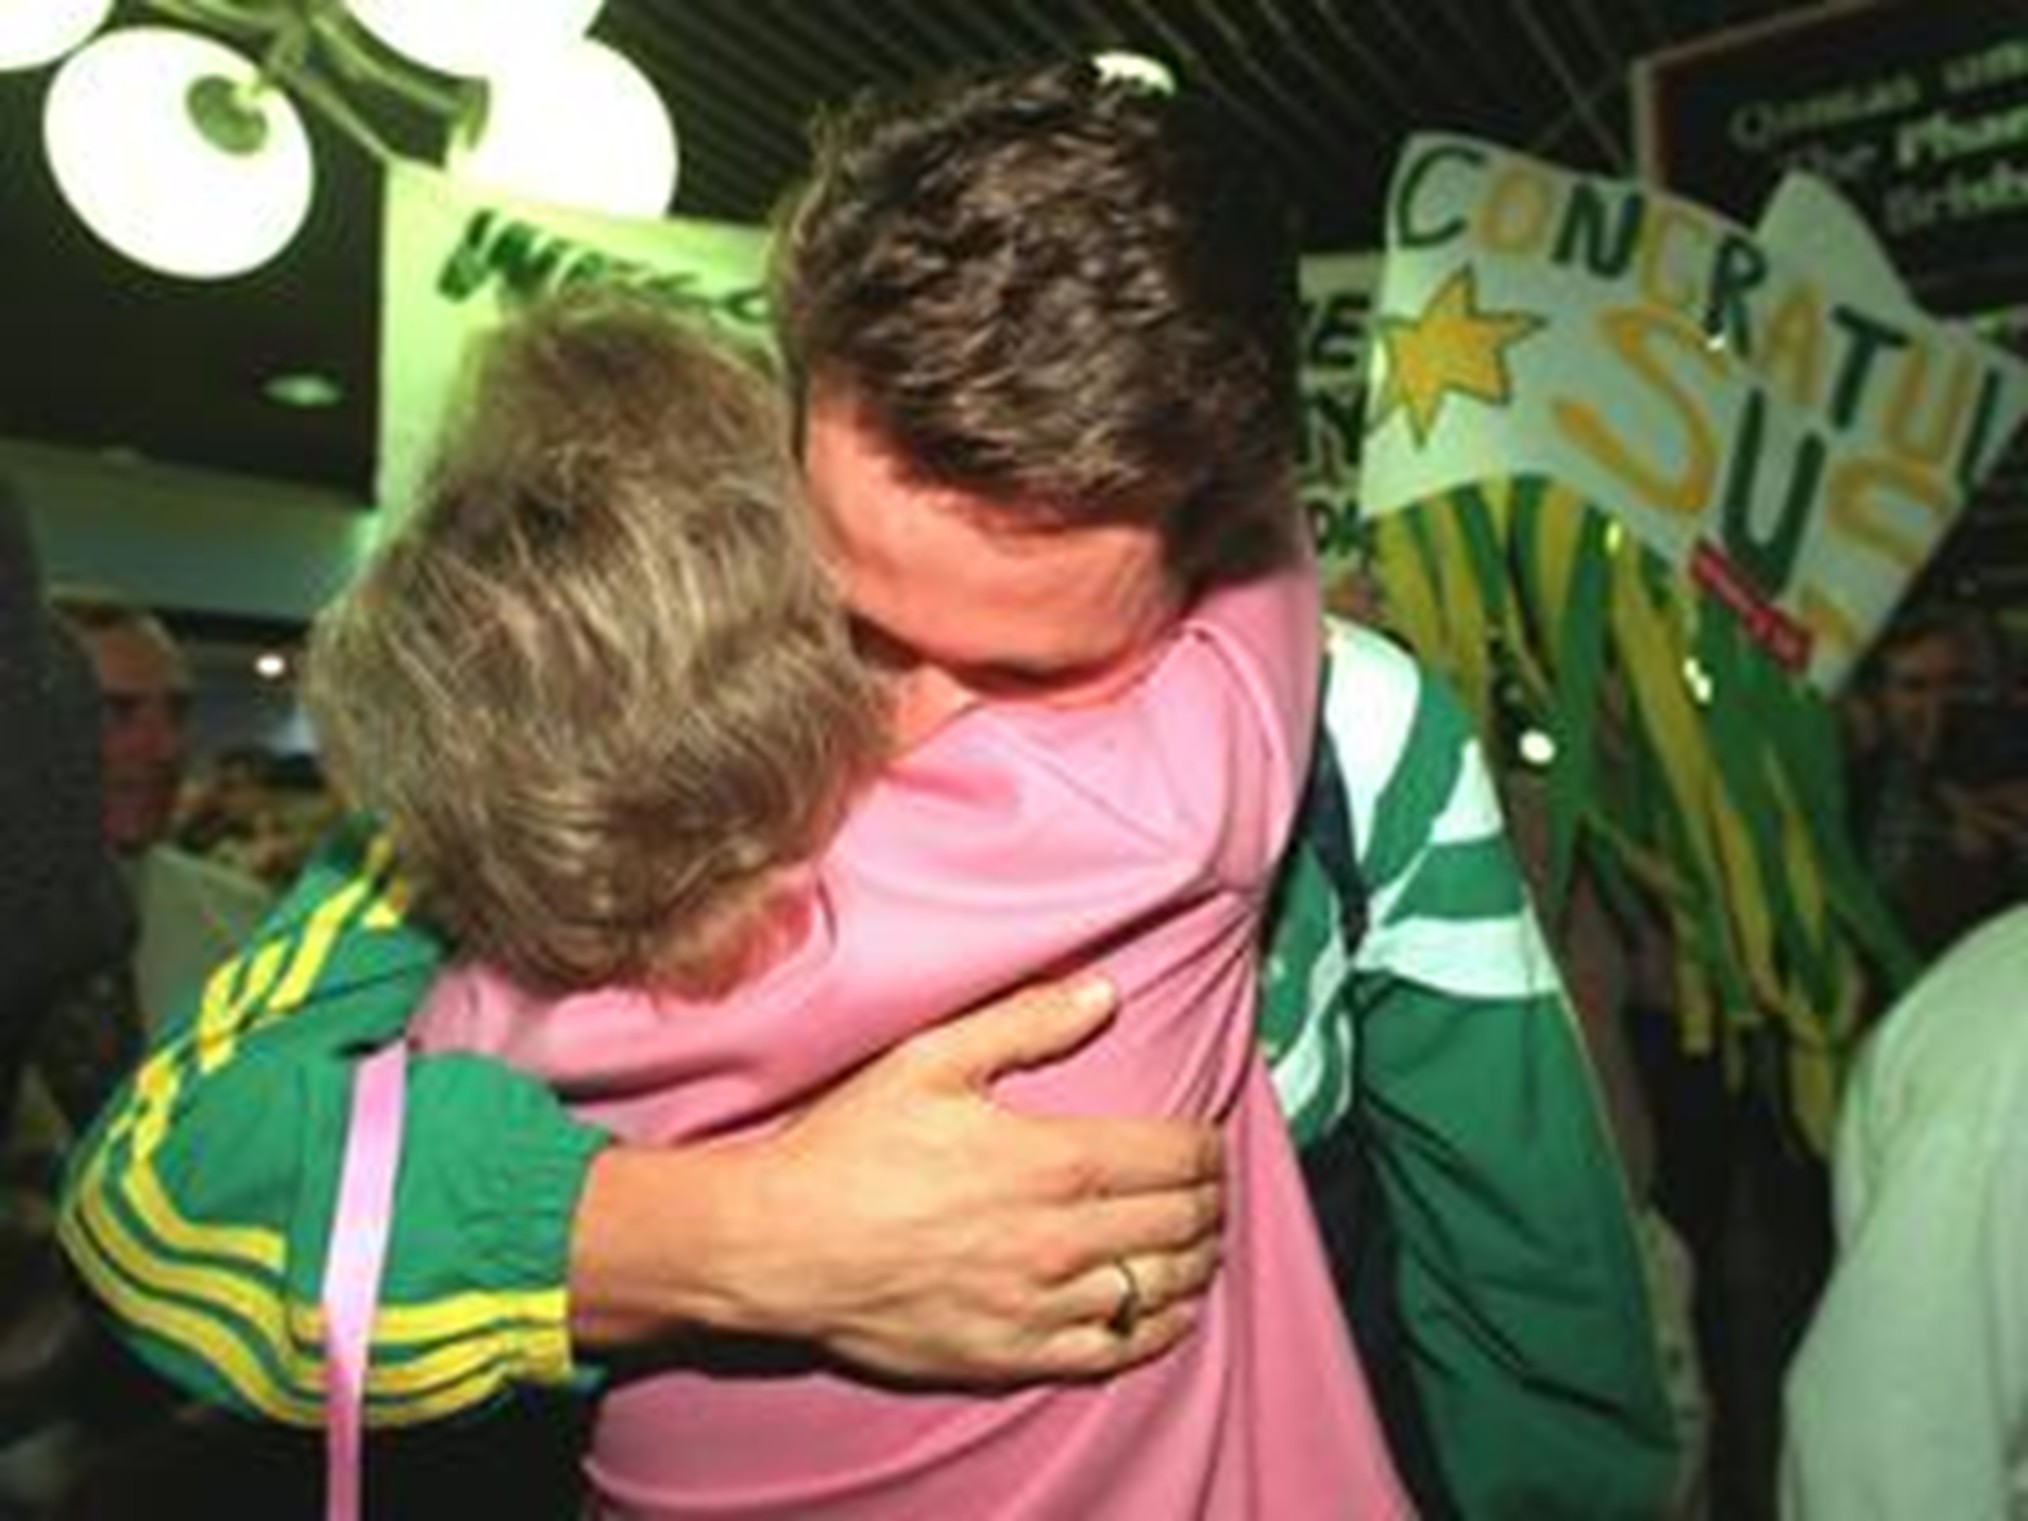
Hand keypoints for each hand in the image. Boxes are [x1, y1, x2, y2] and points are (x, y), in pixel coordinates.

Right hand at [568, 976, 1223, 1382]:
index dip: (1207, 1147)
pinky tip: (1164, 1311)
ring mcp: (1042, 1305)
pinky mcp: (1016, 1354)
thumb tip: (1103, 993)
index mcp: (1053, 1162)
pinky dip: (1157, 1329)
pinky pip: (1117, 1351)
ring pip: (1162, 1289)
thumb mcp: (931, 1060)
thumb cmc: (849, 1149)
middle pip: (1182, 1223)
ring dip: (1194, 1261)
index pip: (1175, 1157)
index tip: (1206, 1140)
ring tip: (1195, 1240)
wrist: (781, 1246)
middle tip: (1208, 1187)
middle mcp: (1062, 1240)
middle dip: (1210, 1200)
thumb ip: (1027, 1022)